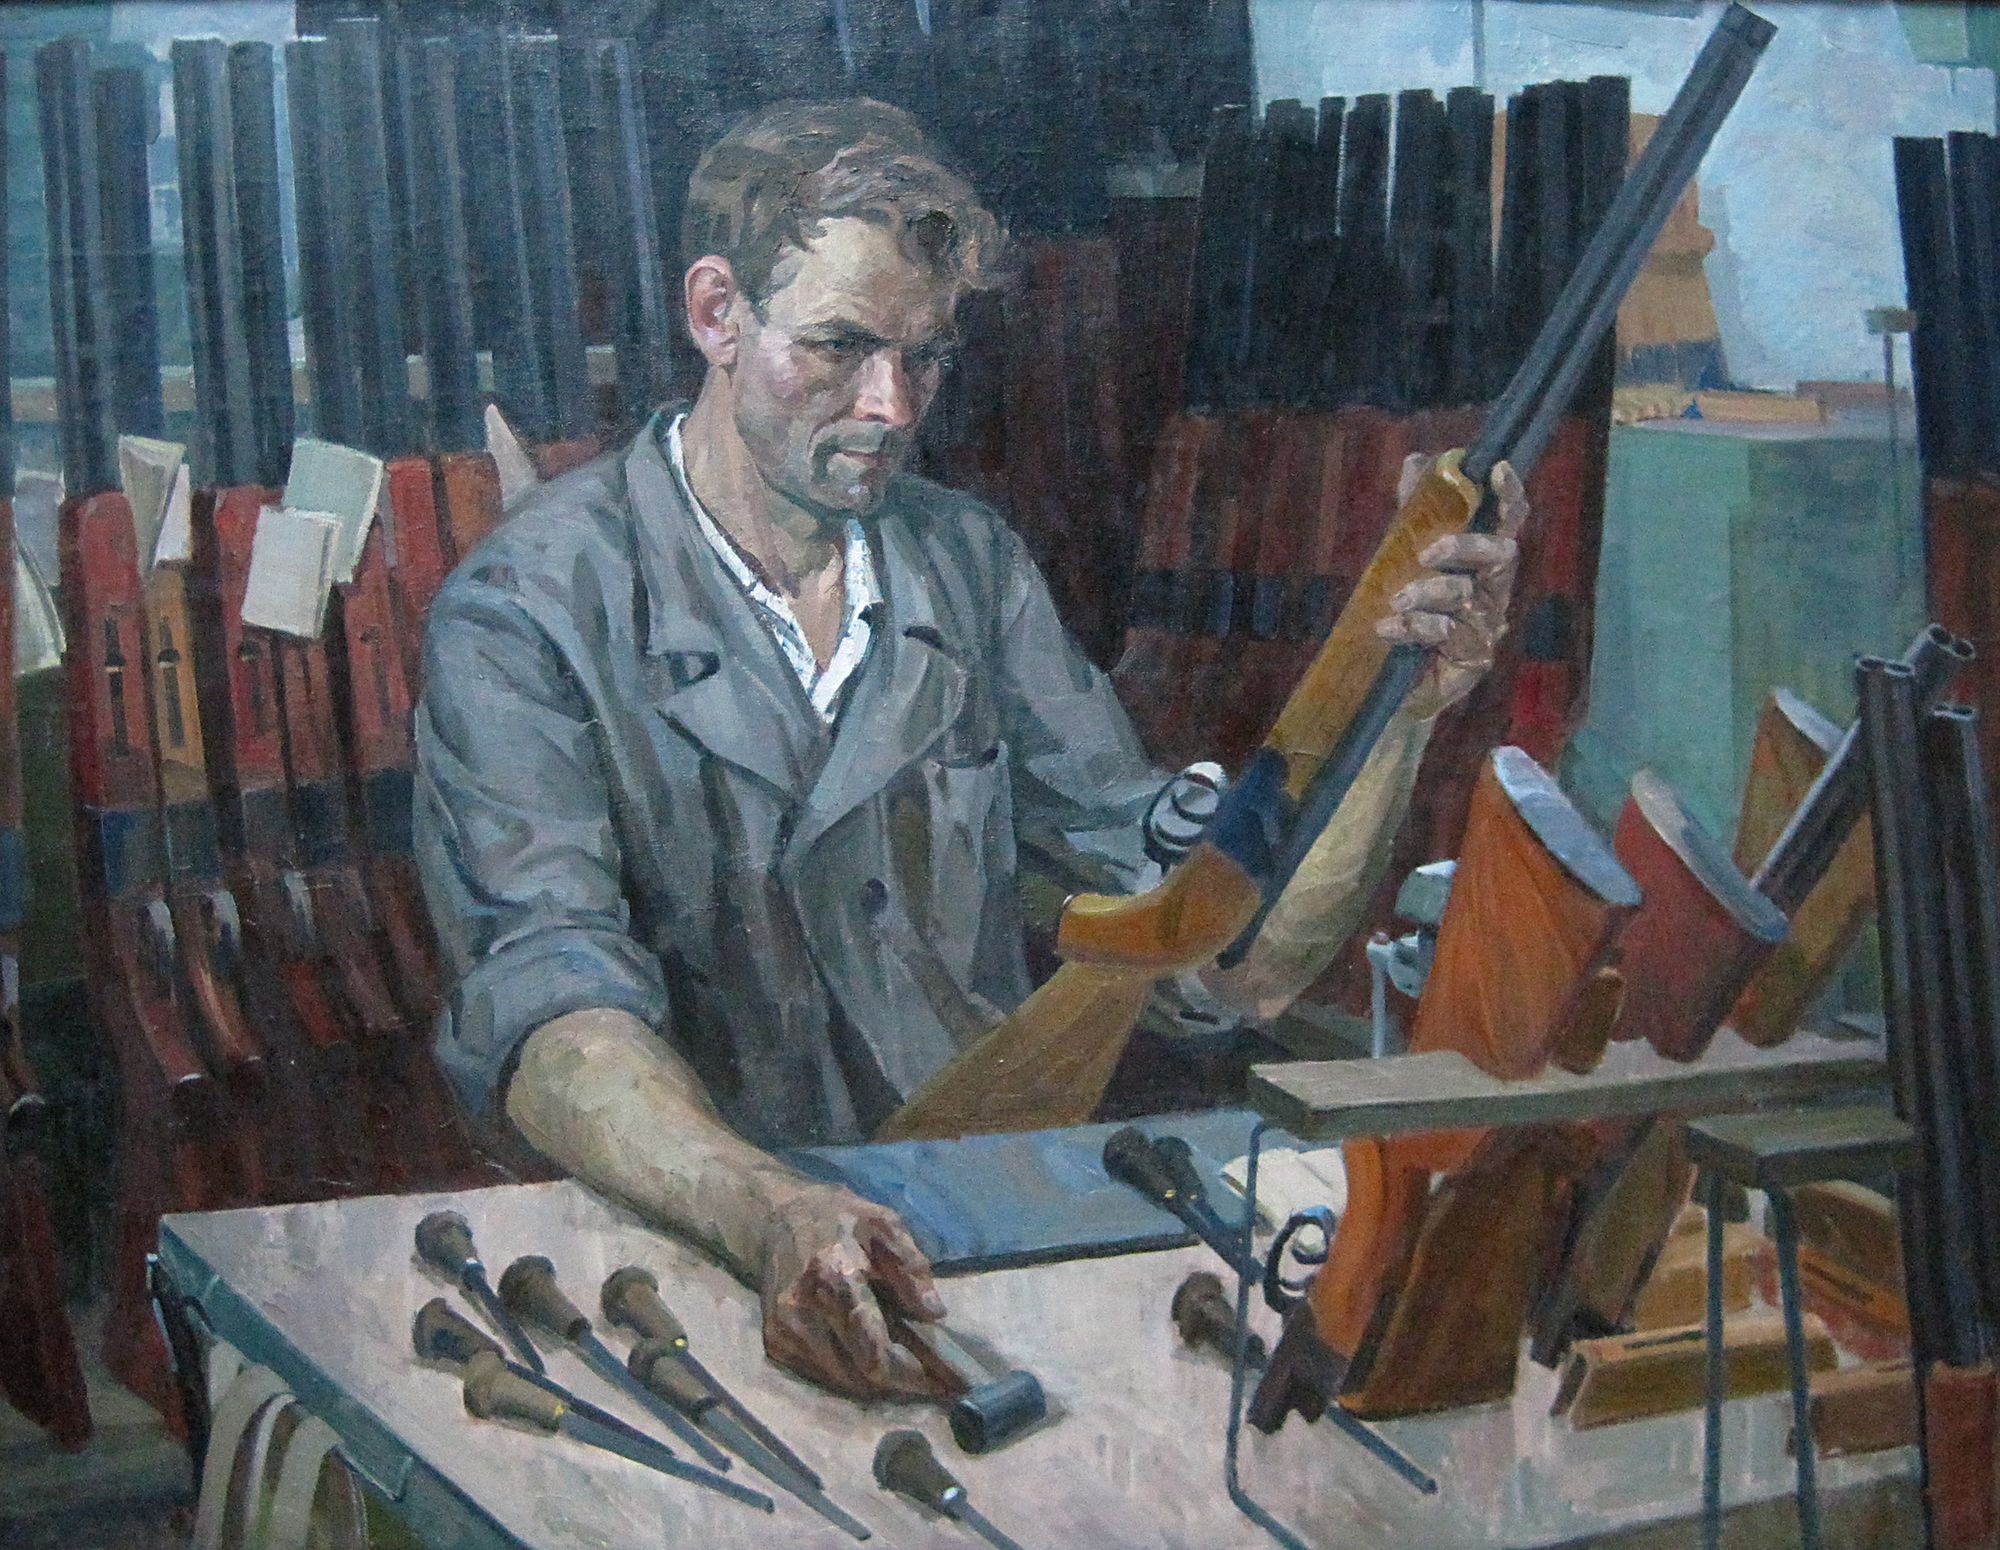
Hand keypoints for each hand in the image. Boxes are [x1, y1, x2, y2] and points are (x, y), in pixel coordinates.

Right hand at [757, 1180, 953, 1398]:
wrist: (776, 1219)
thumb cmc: (839, 1220)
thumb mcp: (884, 1224)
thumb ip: (910, 1266)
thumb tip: (934, 1313)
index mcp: (834, 1276)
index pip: (874, 1349)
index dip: (914, 1372)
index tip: (950, 1382)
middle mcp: (804, 1311)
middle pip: (863, 1374)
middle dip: (904, 1380)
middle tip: (938, 1377)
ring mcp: (785, 1331)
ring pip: (844, 1381)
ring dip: (878, 1380)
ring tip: (908, 1364)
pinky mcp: (776, 1343)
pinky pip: (824, 1375)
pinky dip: (852, 1372)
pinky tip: (869, 1354)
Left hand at [1376, 456, 1526, 719]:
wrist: (1391, 680)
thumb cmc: (1408, 614)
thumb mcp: (1404, 557)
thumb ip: (1413, 512)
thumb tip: (1415, 459)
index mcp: (1483, 562)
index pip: (1507, 523)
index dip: (1509, 495)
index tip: (1497, 469)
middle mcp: (1493, 591)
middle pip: (1500, 556)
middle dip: (1465, 547)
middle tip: (1428, 553)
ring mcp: (1486, 626)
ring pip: (1467, 597)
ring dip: (1426, 593)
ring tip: (1394, 602)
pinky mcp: (1472, 658)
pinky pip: (1447, 633)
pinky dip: (1413, 626)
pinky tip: (1387, 629)